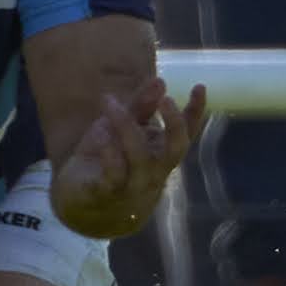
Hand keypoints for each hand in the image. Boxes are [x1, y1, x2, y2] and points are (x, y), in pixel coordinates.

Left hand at [52, 75, 208, 239]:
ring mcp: (134, 184)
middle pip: (175, 150)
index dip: (196, 111)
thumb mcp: (124, 128)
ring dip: (126, 127)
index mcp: (162, 152)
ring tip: (111, 103)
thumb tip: (160, 81)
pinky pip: (113, 173)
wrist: (85, 204)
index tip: (200, 86)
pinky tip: (99, 132)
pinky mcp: (109, 192)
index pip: (186, 133)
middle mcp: (155, 170)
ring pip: (140, 157)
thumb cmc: (110, 160)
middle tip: (166, 99)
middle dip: (174, 125)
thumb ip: (141, 106)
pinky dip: (107, 151)